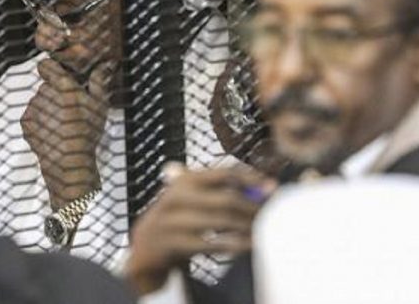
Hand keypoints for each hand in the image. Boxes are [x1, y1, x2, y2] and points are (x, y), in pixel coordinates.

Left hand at [20, 59, 114, 209]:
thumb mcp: (100, 105)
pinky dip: (40, 120)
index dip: (52, 69)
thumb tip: (103, 65)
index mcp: (62, 86)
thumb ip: (99, 81)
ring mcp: (33, 108)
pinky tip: (53, 130)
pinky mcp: (26, 122)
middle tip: (69, 107)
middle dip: (55, 92)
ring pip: (39, 100)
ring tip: (62, 123)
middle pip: (46, 86)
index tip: (59, 76)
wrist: (69, 162)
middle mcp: (44, 94)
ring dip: (48, 107)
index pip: (45, 65)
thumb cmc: (86, 134)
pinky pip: (32, 114)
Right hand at [125, 165, 274, 294]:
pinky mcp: (172, 242)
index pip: (224, 172)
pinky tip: (246, 246)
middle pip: (226, 198)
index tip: (272, 187)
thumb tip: (266, 187)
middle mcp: (176, 196)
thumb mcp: (193, 199)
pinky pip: (210, 244)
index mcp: (185, 180)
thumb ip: (223, 191)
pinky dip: (232, 245)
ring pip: (220, 221)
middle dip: (252, 208)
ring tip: (262, 231)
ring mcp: (172, 219)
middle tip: (271, 215)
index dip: (251, 178)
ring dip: (246, 227)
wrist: (146, 245)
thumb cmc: (179, 220)